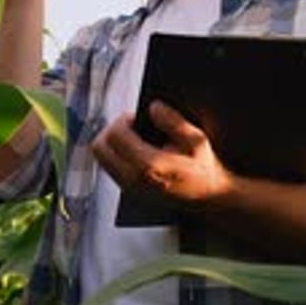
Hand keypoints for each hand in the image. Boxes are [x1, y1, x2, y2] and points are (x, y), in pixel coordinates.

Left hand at [91, 100, 233, 208]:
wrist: (206, 197)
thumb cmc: (202, 167)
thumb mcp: (196, 140)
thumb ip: (174, 121)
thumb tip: (153, 107)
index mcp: (149, 166)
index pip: (115, 134)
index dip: (123, 120)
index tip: (137, 116)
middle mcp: (133, 180)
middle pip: (99, 146)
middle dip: (112, 130)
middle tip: (131, 125)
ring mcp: (129, 188)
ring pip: (101, 157)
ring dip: (113, 142)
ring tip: (134, 136)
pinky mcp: (128, 192)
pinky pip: (109, 167)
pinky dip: (117, 154)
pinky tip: (136, 149)